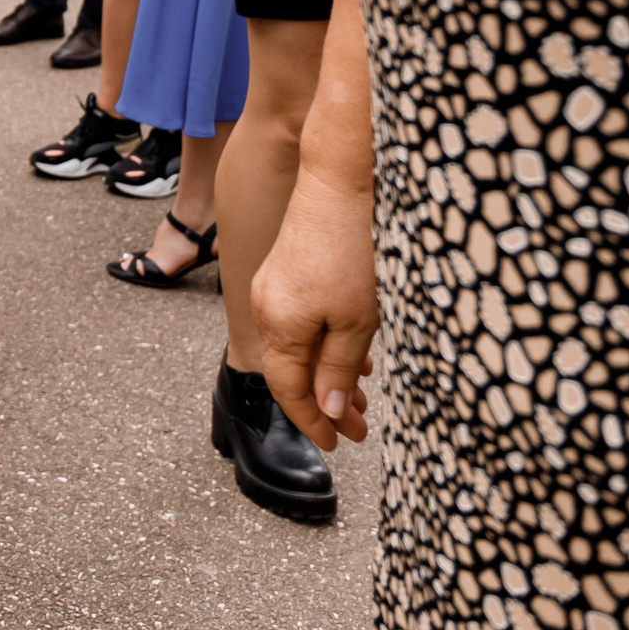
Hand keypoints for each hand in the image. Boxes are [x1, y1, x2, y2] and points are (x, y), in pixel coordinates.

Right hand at [251, 174, 378, 449]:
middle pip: (292, 371)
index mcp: (280, 326)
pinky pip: (302, 323)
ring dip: (328, 375)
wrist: (339, 185)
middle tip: (357, 429)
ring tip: (360, 400)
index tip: (336, 444)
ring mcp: (275, 290)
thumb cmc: (350, 252)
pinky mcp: (287, 274)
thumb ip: (337, 369)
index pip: (288, 390)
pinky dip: (325, 346)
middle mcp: (268, 310)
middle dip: (324, 404)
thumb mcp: (355, 322)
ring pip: (300, 347)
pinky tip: (352, 357)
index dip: (312, 422)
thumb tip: (324, 410)